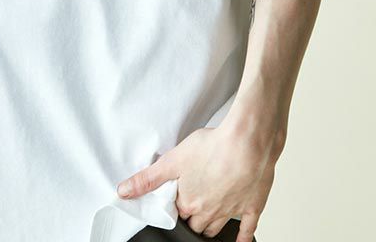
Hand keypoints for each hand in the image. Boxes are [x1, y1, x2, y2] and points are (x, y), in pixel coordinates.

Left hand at [116, 121, 281, 241]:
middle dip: (191, 218)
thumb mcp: (172, 160)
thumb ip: (147, 178)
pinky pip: (247, 230)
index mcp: (190, 202)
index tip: (176, 202)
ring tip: (206, 221)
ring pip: (216, 228)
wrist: (246, 144)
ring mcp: (232, 211)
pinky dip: (242, 238)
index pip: (178, 214)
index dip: (176, 207)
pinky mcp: (252, 207)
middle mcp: (209, 211)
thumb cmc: (212, 147)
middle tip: (190, 208)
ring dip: (210, 227)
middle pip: (196, 224)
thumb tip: (123, 192)